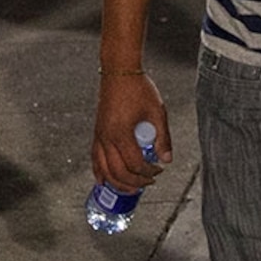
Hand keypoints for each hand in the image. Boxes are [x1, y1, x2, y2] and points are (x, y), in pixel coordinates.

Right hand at [92, 71, 170, 190]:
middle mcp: (107, 137)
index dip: (148, 172)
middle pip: (118, 172)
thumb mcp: (157, 112)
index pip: (135, 164)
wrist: (119, 72)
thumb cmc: (138, 88)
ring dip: (117, 183)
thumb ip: (163, 138)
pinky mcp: (97, 133)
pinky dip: (99, 172)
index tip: (159, 170)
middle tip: (148, 182)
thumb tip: (166, 159)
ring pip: (104, 169)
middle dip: (134, 182)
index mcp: (122, 133)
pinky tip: (103, 181)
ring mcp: (99, 136)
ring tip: (130, 188)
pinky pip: (94, 159)